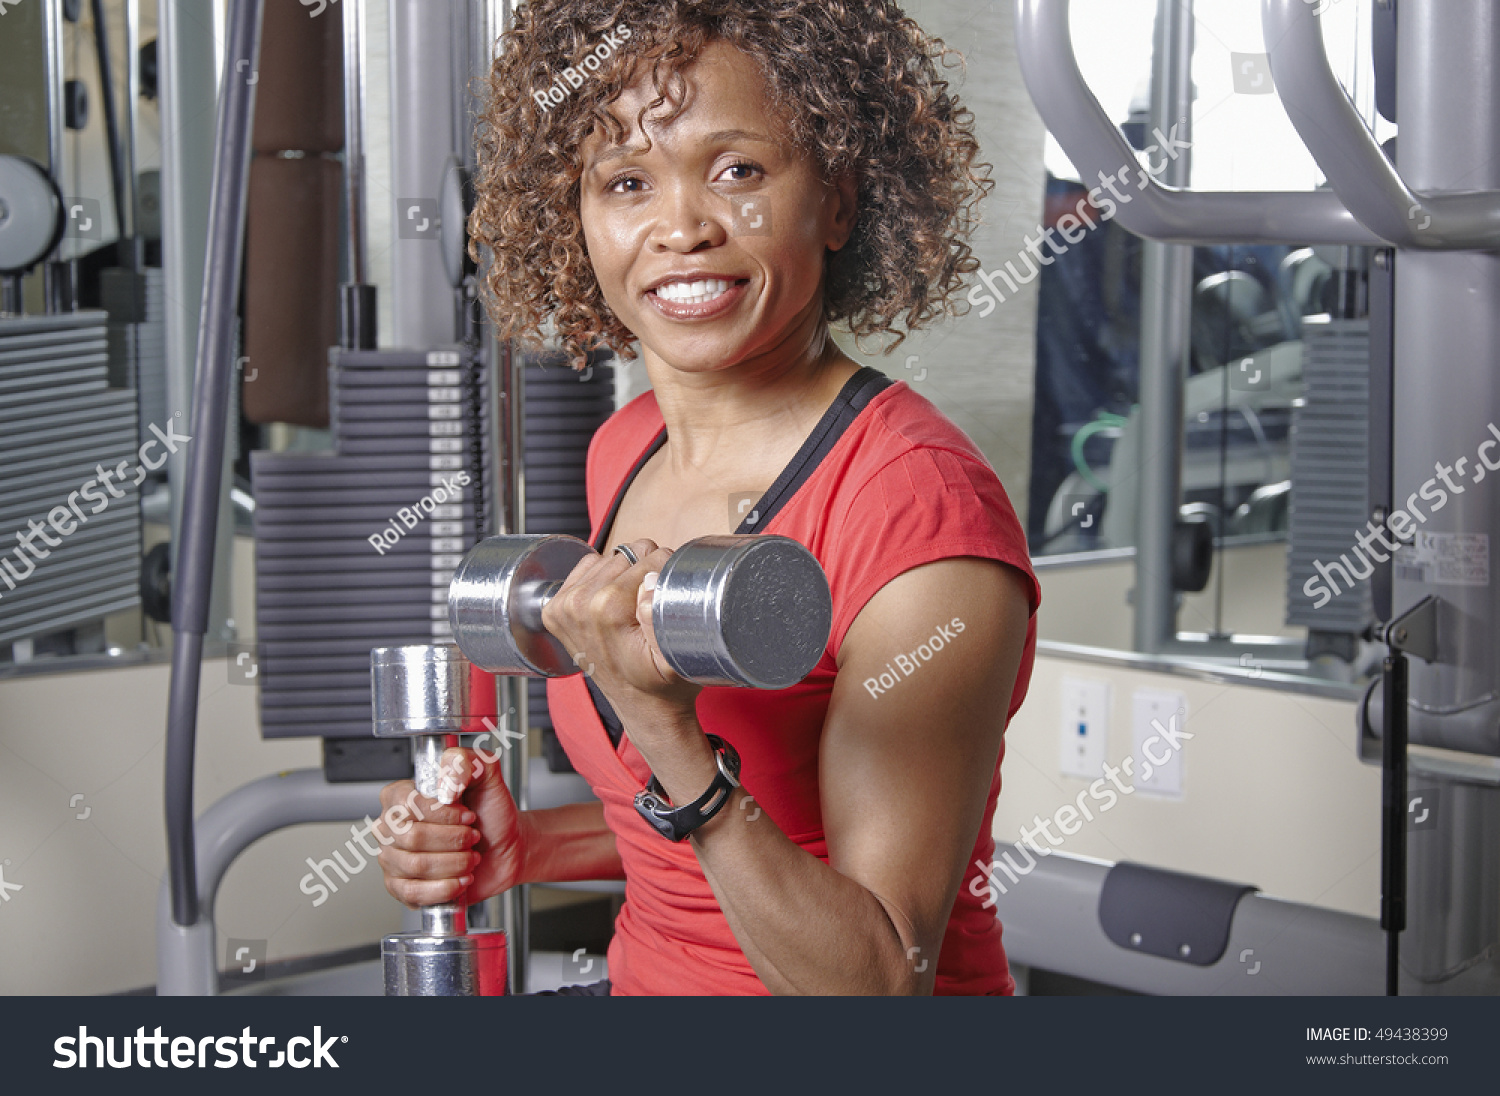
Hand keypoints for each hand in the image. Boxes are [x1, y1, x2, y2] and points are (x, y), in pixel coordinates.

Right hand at [377, 747, 526, 907]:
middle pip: (412, 838)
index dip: (445, 814)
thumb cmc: (490, 813)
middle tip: (471, 837)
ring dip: (455, 863)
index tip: (468, 815)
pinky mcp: (401, 888)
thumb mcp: (487, 774)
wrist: (505, 847)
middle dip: (454, 840)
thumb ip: (468, 761)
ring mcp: (392, 858)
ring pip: (416, 866)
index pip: (409, 804)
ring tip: (469, 857)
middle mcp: (391, 827)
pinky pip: (414, 893)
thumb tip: (445, 784)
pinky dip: (446, 887)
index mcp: (401, 795)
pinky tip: (460, 879)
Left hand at [541, 538, 703, 725]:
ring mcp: (563, 606)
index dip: (667, 574)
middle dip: (646, 575)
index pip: (650, 557)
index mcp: (606, 608)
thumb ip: (663, 619)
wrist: (644, 709)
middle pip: (629, 555)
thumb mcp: (676, 658)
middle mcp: (577, 603)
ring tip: (633, 612)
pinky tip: (614, 606)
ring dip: (626, 577)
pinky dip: (605, 579)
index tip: (666, 603)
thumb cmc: (665, 685)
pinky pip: (588, 567)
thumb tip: (650, 581)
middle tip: (651, 610)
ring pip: (610, 559)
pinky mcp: (556, 608)